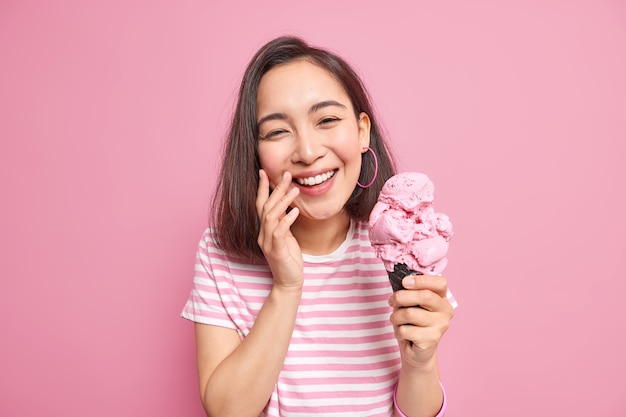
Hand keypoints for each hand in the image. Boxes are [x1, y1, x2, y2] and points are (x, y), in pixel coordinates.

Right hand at [256, 169, 303, 289]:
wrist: (289, 282)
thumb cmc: (289, 260)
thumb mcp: (287, 237)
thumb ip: (284, 223)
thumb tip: (287, 206)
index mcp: (265, 230)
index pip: (261, 205)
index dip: (262, 188)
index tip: (265, 172)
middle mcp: (263, 234)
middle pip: (266, 207)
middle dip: (275, 189)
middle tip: (286, 175)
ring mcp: (268, 243)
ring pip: (271, 217)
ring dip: (283, 202)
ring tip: (295, 190)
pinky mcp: (276, 251)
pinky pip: (279, 232)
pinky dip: (287, 220)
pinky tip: (295, 211)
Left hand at [388, 274, 453, 367]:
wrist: (417, 352)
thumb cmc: (412, 323)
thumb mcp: (411, 304)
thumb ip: (409, 292)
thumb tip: (400, 282)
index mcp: (442, 298)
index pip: (440, 283)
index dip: (421, 280)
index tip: (404, 282)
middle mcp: (445, 311)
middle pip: (424, 296)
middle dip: (401, 297)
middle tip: (392, 301)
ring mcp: (440, 326)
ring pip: (410, 313)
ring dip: (396, 317)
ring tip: (396, 321)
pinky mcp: (431, 340)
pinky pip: (406, 330)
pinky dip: (398, 331)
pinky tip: (403, 335)